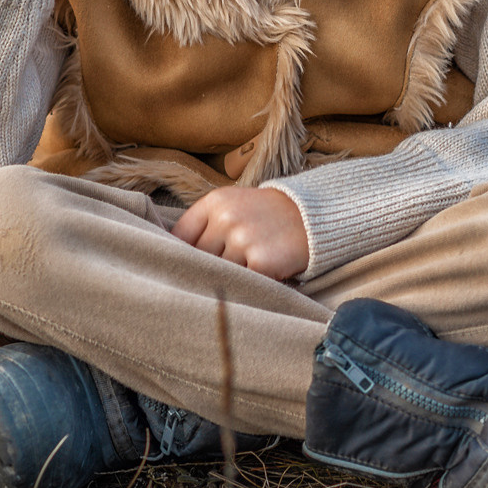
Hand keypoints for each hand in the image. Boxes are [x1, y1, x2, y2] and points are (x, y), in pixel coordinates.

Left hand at [172, 187, 309, 281]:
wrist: (313, 216)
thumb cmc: (266, 216)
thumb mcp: (233, 207)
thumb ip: (205, 227)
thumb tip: (174, 257)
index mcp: (215, 202)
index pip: (180, 237)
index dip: (182, 255)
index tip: (186, 266)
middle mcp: (226, 218)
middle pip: (198, 259)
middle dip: (208, 269)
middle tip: (223, 272)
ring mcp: (243, 239)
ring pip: (219, 273)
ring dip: (230, 278)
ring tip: (247, 269)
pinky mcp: (261, 261)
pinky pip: (242, 284)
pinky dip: (249, 285)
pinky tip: (260, 275)